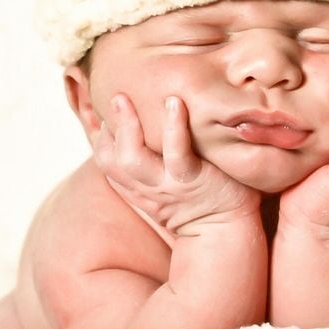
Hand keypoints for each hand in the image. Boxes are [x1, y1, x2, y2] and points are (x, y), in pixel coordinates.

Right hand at [92, 93, 260, 237]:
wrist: (228, 231)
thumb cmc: (201, 199)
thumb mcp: (166, 186)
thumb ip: (152, 163)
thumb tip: (144, 129)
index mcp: (138, 188)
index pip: (107, 162)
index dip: (101, 138)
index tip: (105, 111)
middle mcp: (147, 188)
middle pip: (112, 161)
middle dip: (107, 130)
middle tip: (115, 96)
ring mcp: (167, 184)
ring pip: (132, 159)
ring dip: (127, 127)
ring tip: (123, 97)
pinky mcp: (191, 180)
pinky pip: (176, 153)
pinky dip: (173, 127)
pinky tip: (174, 103)